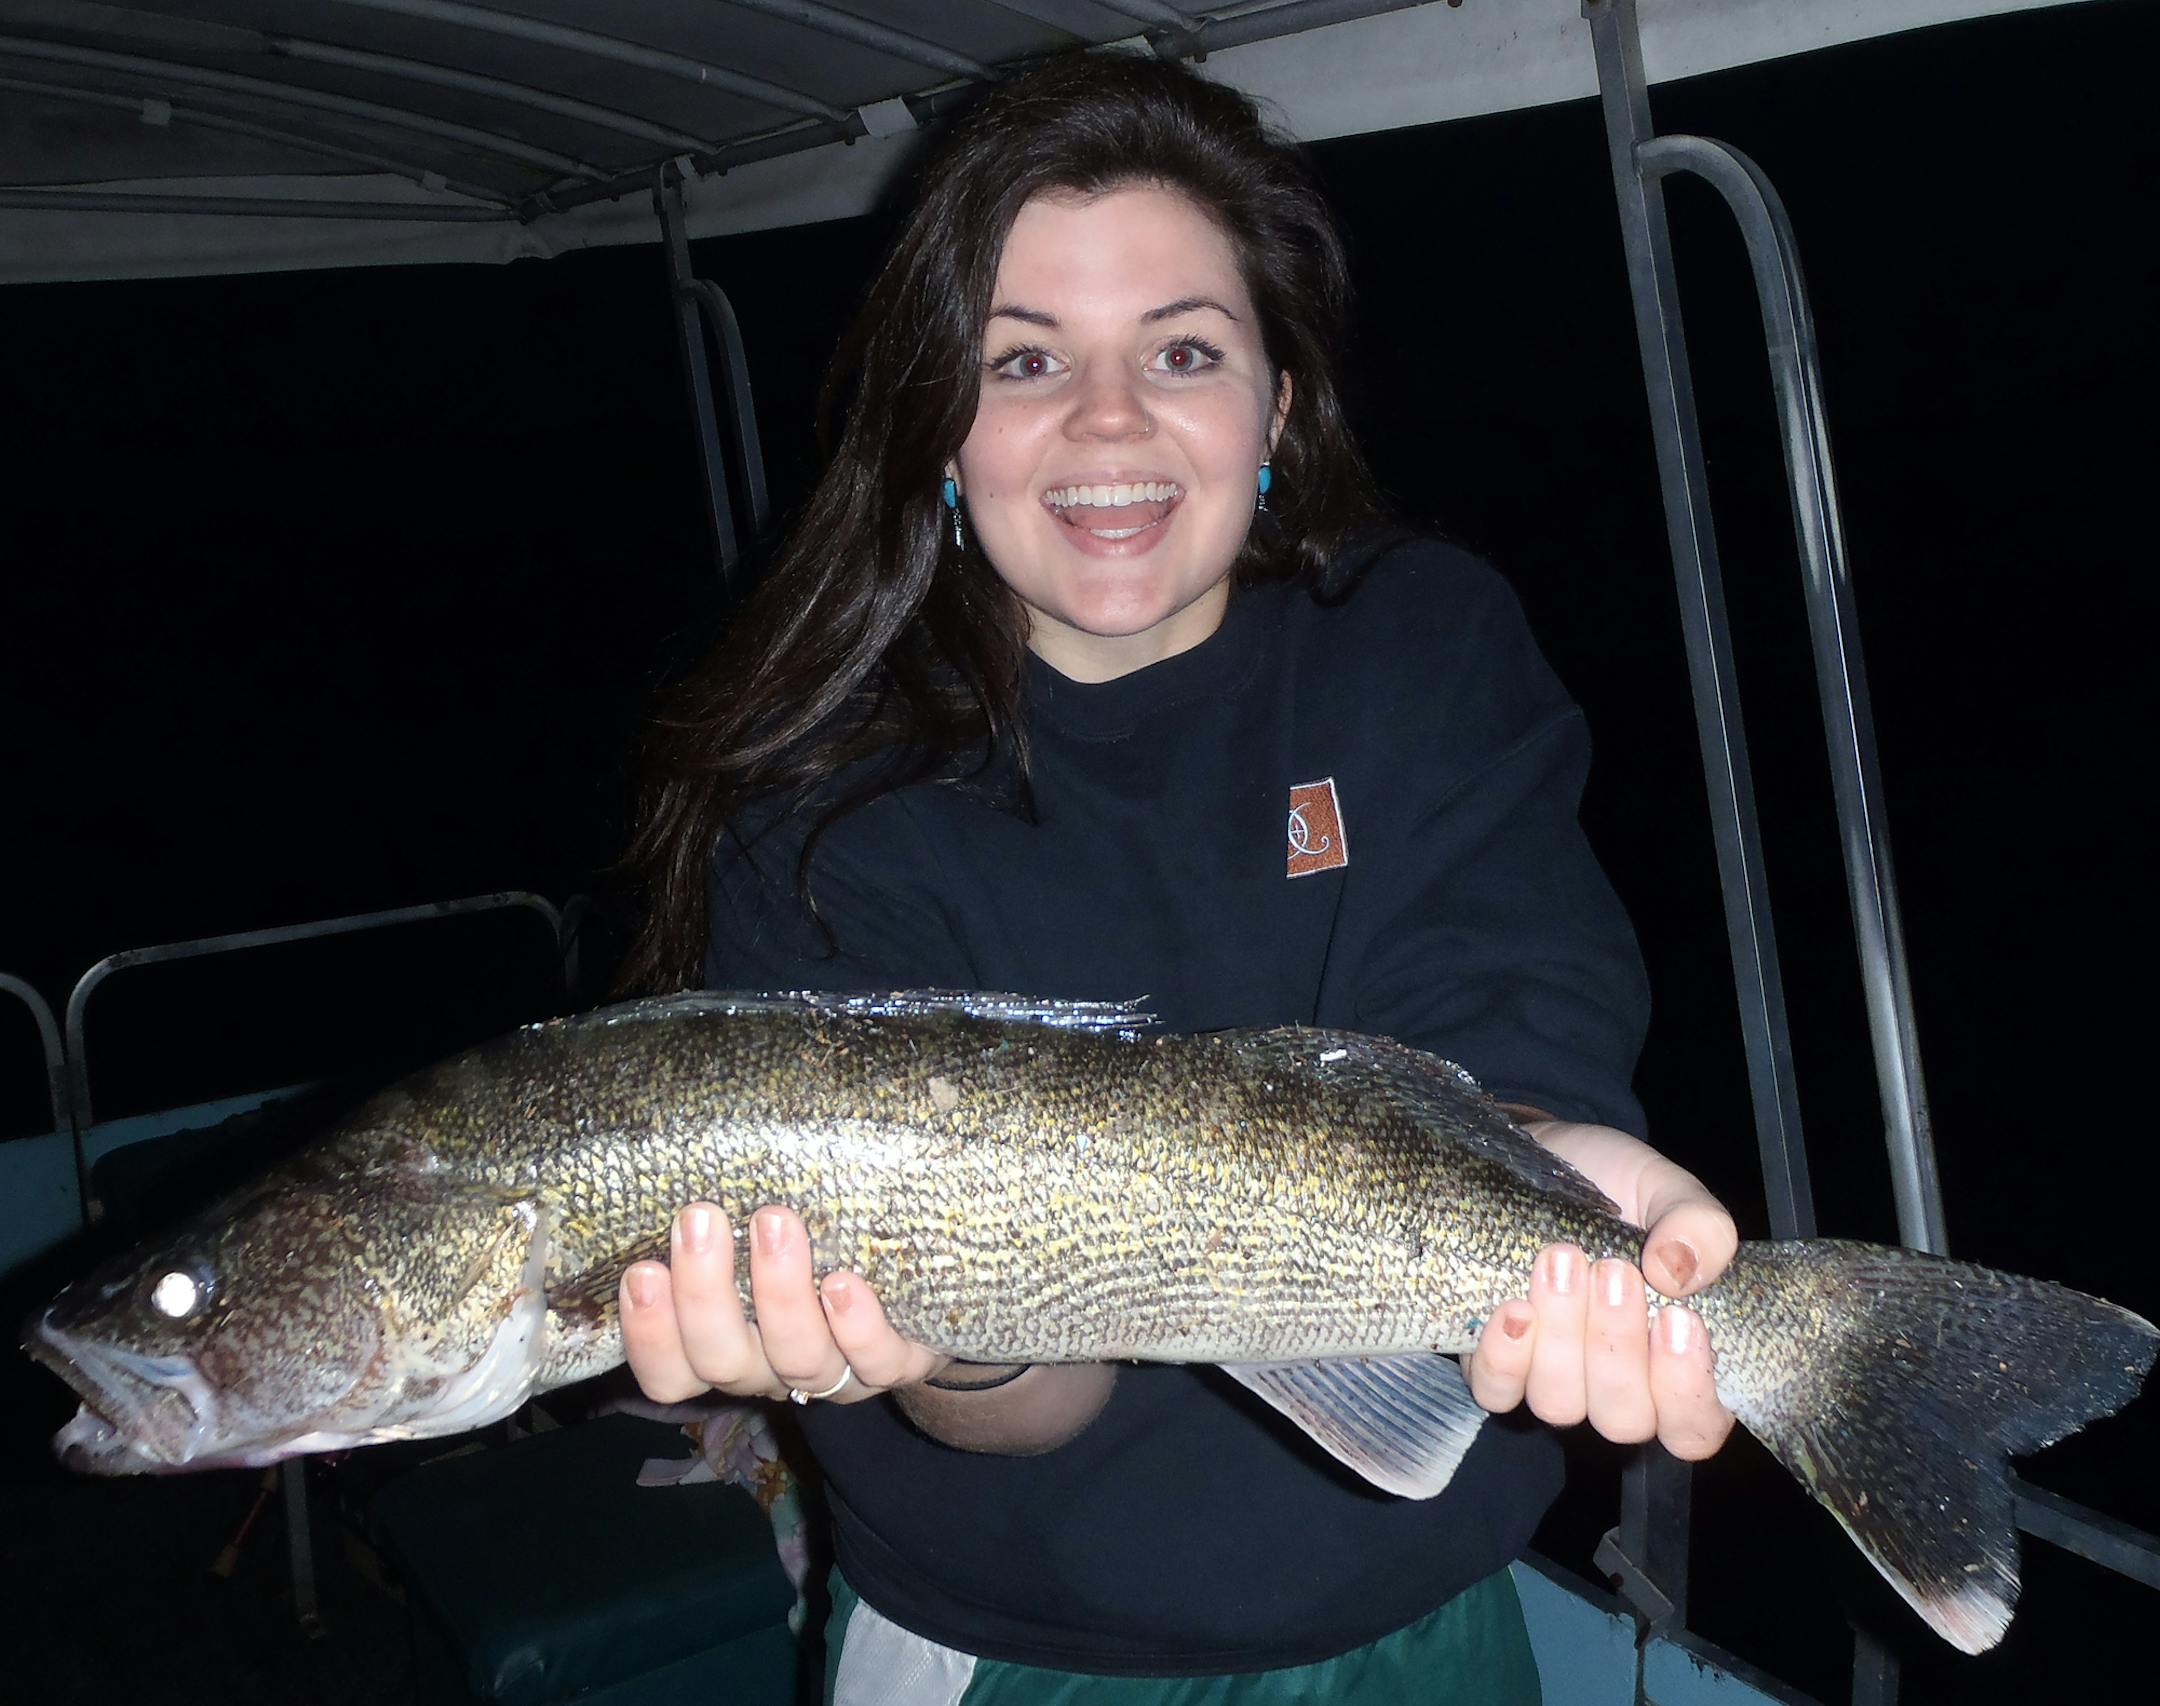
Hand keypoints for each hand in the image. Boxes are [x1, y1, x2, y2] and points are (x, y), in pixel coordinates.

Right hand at [620, 1203, 948, 1405]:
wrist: (918, 1290)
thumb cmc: (814, 1245)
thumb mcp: (757, 1235)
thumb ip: (723, 1215)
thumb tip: (687, 1141)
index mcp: (728, 1348)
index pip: (669, 1371)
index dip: (650, 1335)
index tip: (641, 1270)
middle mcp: (773, 1369)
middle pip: (722, 1360)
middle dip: (703, 1293)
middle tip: (700, 1218)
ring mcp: (836, 1372)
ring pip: (797, 1359)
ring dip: (780, 1294)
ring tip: (775, 1223)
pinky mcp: (895, 1363)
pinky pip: (875, 1360)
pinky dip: (856, 1326)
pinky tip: (842, 1283)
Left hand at [1461, 1122, 1736, 1460]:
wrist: (1536, 1159)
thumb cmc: (1615, 1185)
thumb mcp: (1667, 1190)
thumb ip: (1700, 1227)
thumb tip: (1679, 1274)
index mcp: (1676, 1361)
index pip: (1694, 1425)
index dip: (1687, 1390)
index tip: (1678, 1319)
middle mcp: (1616, 1385)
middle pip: (1623, 1417)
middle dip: (1617, 1346)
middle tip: (1613, 1270)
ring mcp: (1553, 1378)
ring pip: (1560, 1403)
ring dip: (1562, 1338)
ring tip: (1562, 1262)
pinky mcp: (1497, 1362)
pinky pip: (1497, 1391)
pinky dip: (1506, 1356)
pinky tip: (1513, 1308)